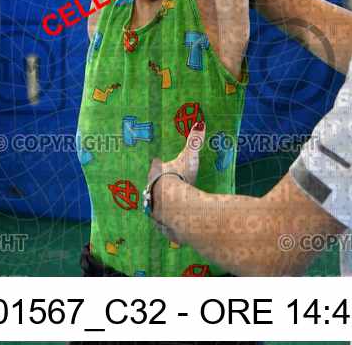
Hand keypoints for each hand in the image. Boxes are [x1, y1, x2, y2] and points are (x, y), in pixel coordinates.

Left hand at [148, 121, 205, 240]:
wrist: (174, 206)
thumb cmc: (180, 178)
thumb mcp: (189, 157)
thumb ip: (194, 141)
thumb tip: (201, 122)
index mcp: (156, 173)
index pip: (155, 166)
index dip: (158, 166)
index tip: (160, 164)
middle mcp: (151, 191)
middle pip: (152, 187)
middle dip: (157, 188)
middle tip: (164, 188)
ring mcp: (154, 210)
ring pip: (155, 209)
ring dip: (159, 209)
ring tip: (168, 210)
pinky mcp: (161, 225)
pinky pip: (163, 226)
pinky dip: (167, 226)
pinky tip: (172, 229)